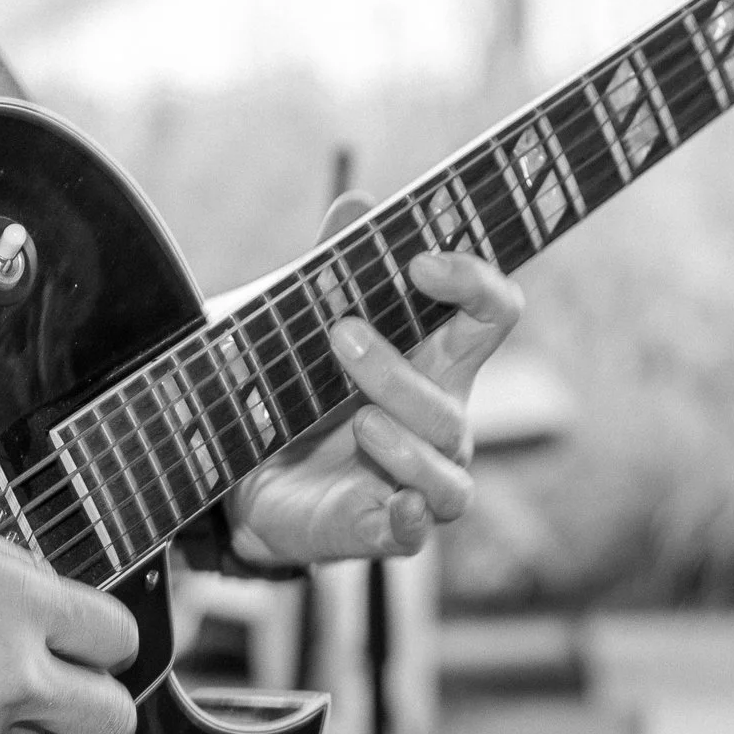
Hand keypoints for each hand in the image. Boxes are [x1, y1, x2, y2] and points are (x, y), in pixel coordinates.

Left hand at [226, 194, 523, 565]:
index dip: (472, 282)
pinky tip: (393, 502)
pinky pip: (415, 532)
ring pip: (444, 467)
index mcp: (434, 359)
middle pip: (452, 396)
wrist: (243, 477)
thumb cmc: (293, 391)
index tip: (421, 261)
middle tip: (340, 336)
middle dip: (400, 367)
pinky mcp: (382, 527)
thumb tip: (357, 202)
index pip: (489, 315)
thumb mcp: (301, 325)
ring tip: (361, 422)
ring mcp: (416, 479)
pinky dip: (409, 518)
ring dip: (406, 443)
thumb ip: (334, 269)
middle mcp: (439, 420)